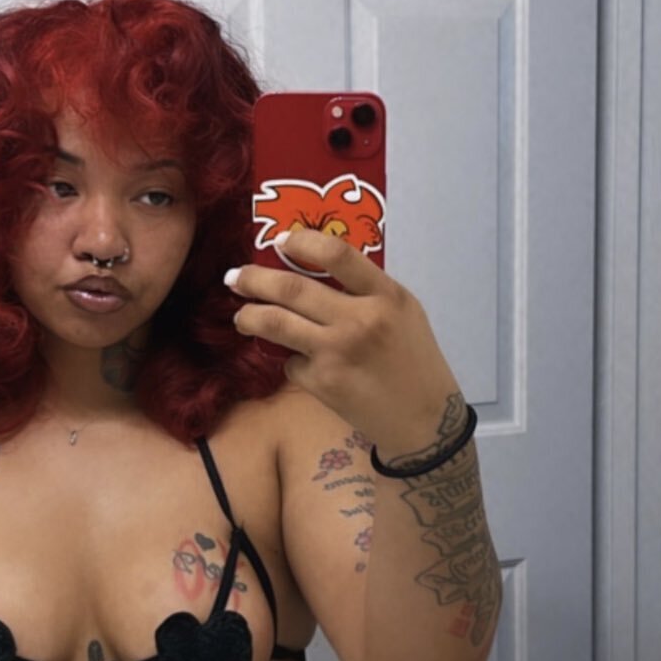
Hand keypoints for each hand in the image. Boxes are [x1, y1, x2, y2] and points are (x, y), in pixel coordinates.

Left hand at [225, 227, 462, 449]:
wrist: (425, 419)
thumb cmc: (413, 360)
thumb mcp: (403, 312)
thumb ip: (366, 289)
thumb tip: (312, 267)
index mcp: (386, 296)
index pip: (337, 254)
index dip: (302, 242)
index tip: (281, 240)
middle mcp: (359, 320)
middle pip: (291, 288)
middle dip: (254, 279)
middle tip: (235, 277)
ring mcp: (337, 352)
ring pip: (275, 323)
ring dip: (249, 315)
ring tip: (242, 316)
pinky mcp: (323, 382)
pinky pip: (291, 362)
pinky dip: (291, 360)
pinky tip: (304, 365)